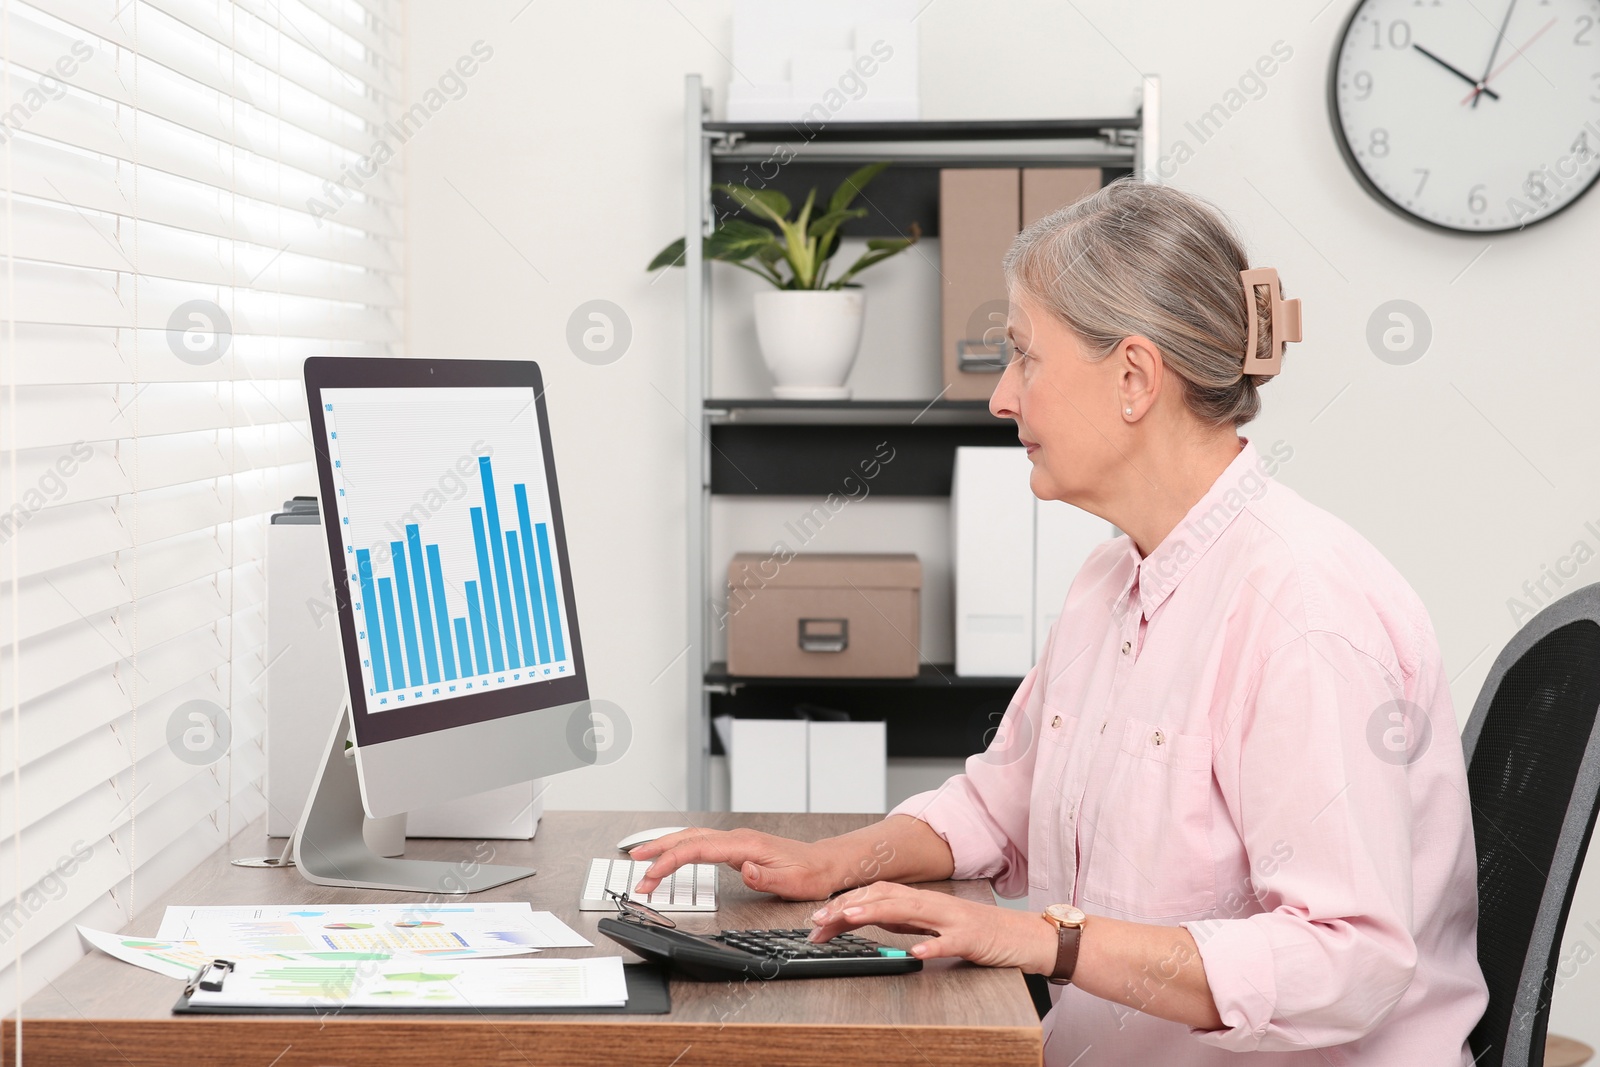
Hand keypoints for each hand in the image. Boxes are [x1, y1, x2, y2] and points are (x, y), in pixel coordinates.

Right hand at [629, 827, 838, 899]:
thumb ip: (764, 877)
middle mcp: (737, 838)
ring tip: (642, 858)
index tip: (651, 875)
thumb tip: (743, 869)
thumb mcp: (790, 882)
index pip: (697, 849)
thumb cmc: (809, 873)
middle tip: (634, 865)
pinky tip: (672, 856)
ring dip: (666, 847)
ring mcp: (735, 841)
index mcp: (744, 845)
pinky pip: (701, 845)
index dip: (669, 861)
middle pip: (687, 838)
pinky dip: (681, 849)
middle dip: (658, 850)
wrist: (823, 864)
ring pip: (692, 838)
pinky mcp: (736, 848)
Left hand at [807, 881, 1057, 972]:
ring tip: (849, 919)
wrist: (1023, 936)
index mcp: (922, 901)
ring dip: (877, 914)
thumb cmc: (978, 931)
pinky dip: (931, 945)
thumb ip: (905, 920)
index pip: (877, 895)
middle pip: (885, 897)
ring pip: (910, 911)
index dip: (846, 903)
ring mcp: (952, 919)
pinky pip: (949, 941)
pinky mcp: (972, 938)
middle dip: (849, 906)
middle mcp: (933, 904)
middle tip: (819, 919)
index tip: (818, 918)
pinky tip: (915, 952)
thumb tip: (873, 918)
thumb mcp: (932, 924)